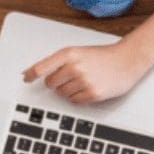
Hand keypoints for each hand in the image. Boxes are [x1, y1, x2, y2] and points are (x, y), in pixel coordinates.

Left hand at [24, 37, 153, 104]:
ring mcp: (83, 81)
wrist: (127, 60)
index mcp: (69, 54)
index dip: (31, 74)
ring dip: (69, 90)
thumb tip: (36, 73)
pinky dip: (79, 97)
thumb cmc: (102, 57)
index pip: (42, 67)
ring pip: (62, 94)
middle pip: (51, 84)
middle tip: (71, 78)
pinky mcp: (92, 93)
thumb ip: (58, 61)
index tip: (26, 78)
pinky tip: (89, 88)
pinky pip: (74, 101)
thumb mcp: (79, 52)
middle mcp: (74, 67)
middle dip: (57, 83)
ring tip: (84, 81)